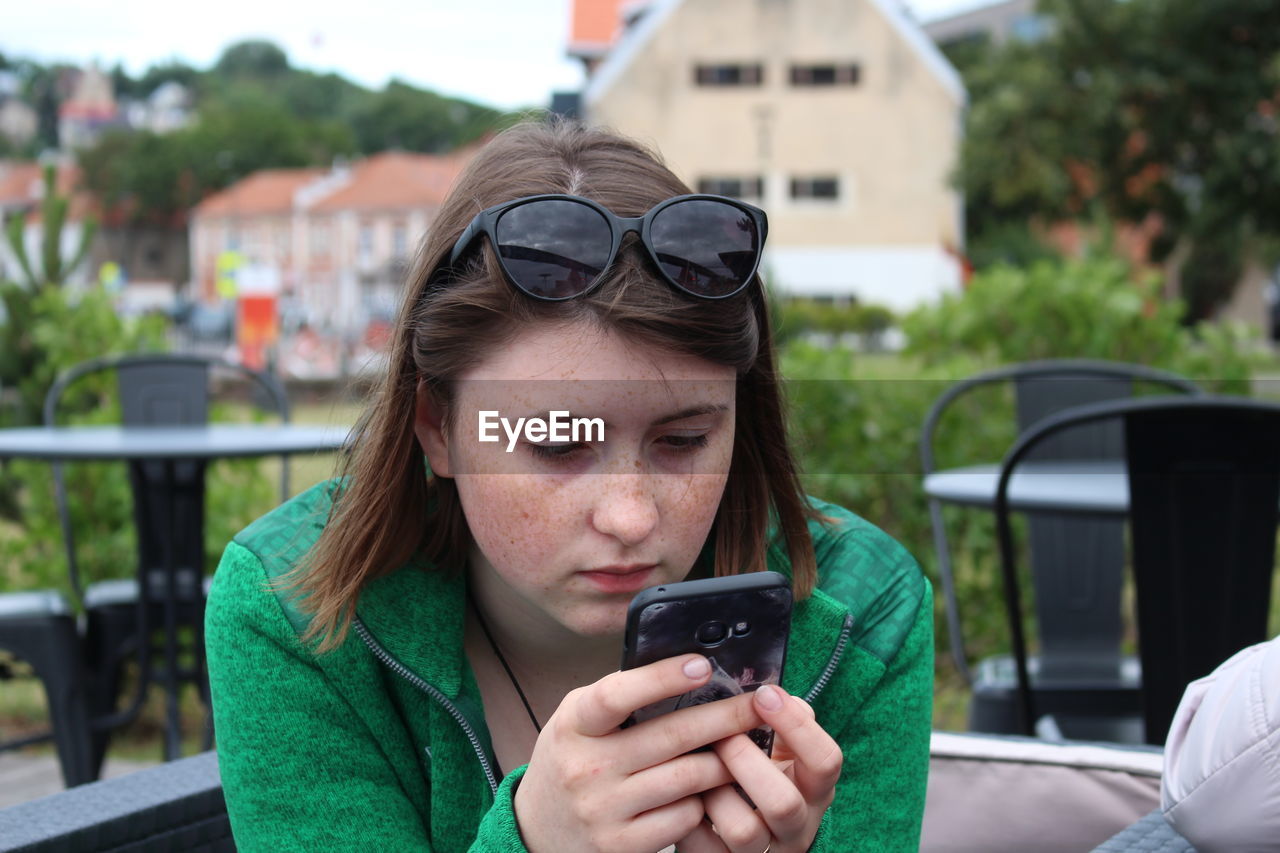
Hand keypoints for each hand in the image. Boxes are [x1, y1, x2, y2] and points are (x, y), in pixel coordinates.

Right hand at [514, 654, 764, 852]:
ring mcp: (604, 810)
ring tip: (744, 748)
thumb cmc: (572, 759)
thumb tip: (686, 667)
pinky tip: (709, 791)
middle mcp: (586, 767)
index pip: (617, 694)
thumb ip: (619, 697)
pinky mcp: (622, 844)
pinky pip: (684, 817)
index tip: (703, 665)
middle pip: (672, 735)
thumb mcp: (578, 720)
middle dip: (726, 716)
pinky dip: (703, 801)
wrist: (539, 829)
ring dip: (725, 761)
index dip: (662, 678)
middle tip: (759, 703)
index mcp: (575, 724)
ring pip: (688, 778)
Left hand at [676, 686, 841, 852]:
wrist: (740, 837)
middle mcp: (797, 828)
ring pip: (743, 830)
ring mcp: (763, 852)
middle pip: (783, 803)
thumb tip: (775, 694)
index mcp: (815, 791)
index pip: (826, 761)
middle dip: (746, 761)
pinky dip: (688, 818)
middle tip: (721, 735)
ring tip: (697, 769)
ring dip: (715, 791)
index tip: (764, 695)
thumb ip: (784, 725)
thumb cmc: (760, 778)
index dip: (797, 726)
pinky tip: (682, 794)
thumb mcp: (781, 753)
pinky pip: (704, 848)